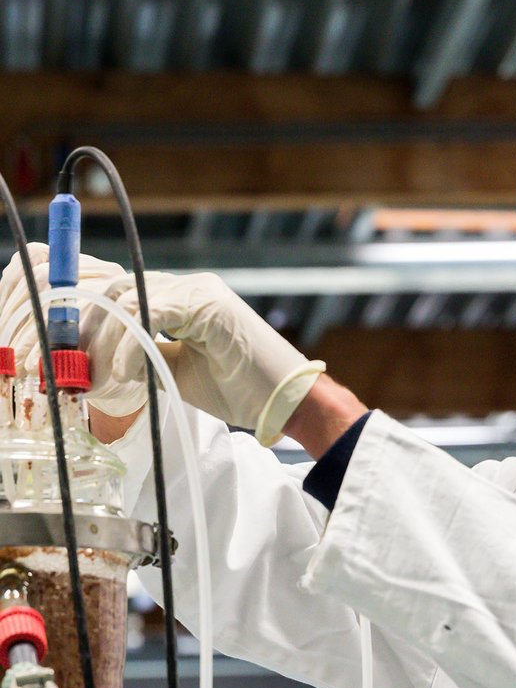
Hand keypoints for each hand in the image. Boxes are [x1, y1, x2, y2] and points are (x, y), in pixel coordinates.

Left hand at [0, 244, 325, 443]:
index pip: (110, 287)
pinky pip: (149, 315)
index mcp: (176, 297)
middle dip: (75, 329)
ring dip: (99, 345)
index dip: (76, 312)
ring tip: (98, 384)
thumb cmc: (241, 391)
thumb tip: (95, 360)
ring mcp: (197, 291)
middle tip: (62, 371)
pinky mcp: (209, 305)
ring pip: (121, 299)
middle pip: (106, 286)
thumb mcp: (175, 371)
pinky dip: (128, 349)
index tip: (53, 351)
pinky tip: (126, 379)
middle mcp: (185, 285)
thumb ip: (142, 354)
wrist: (290, 402)